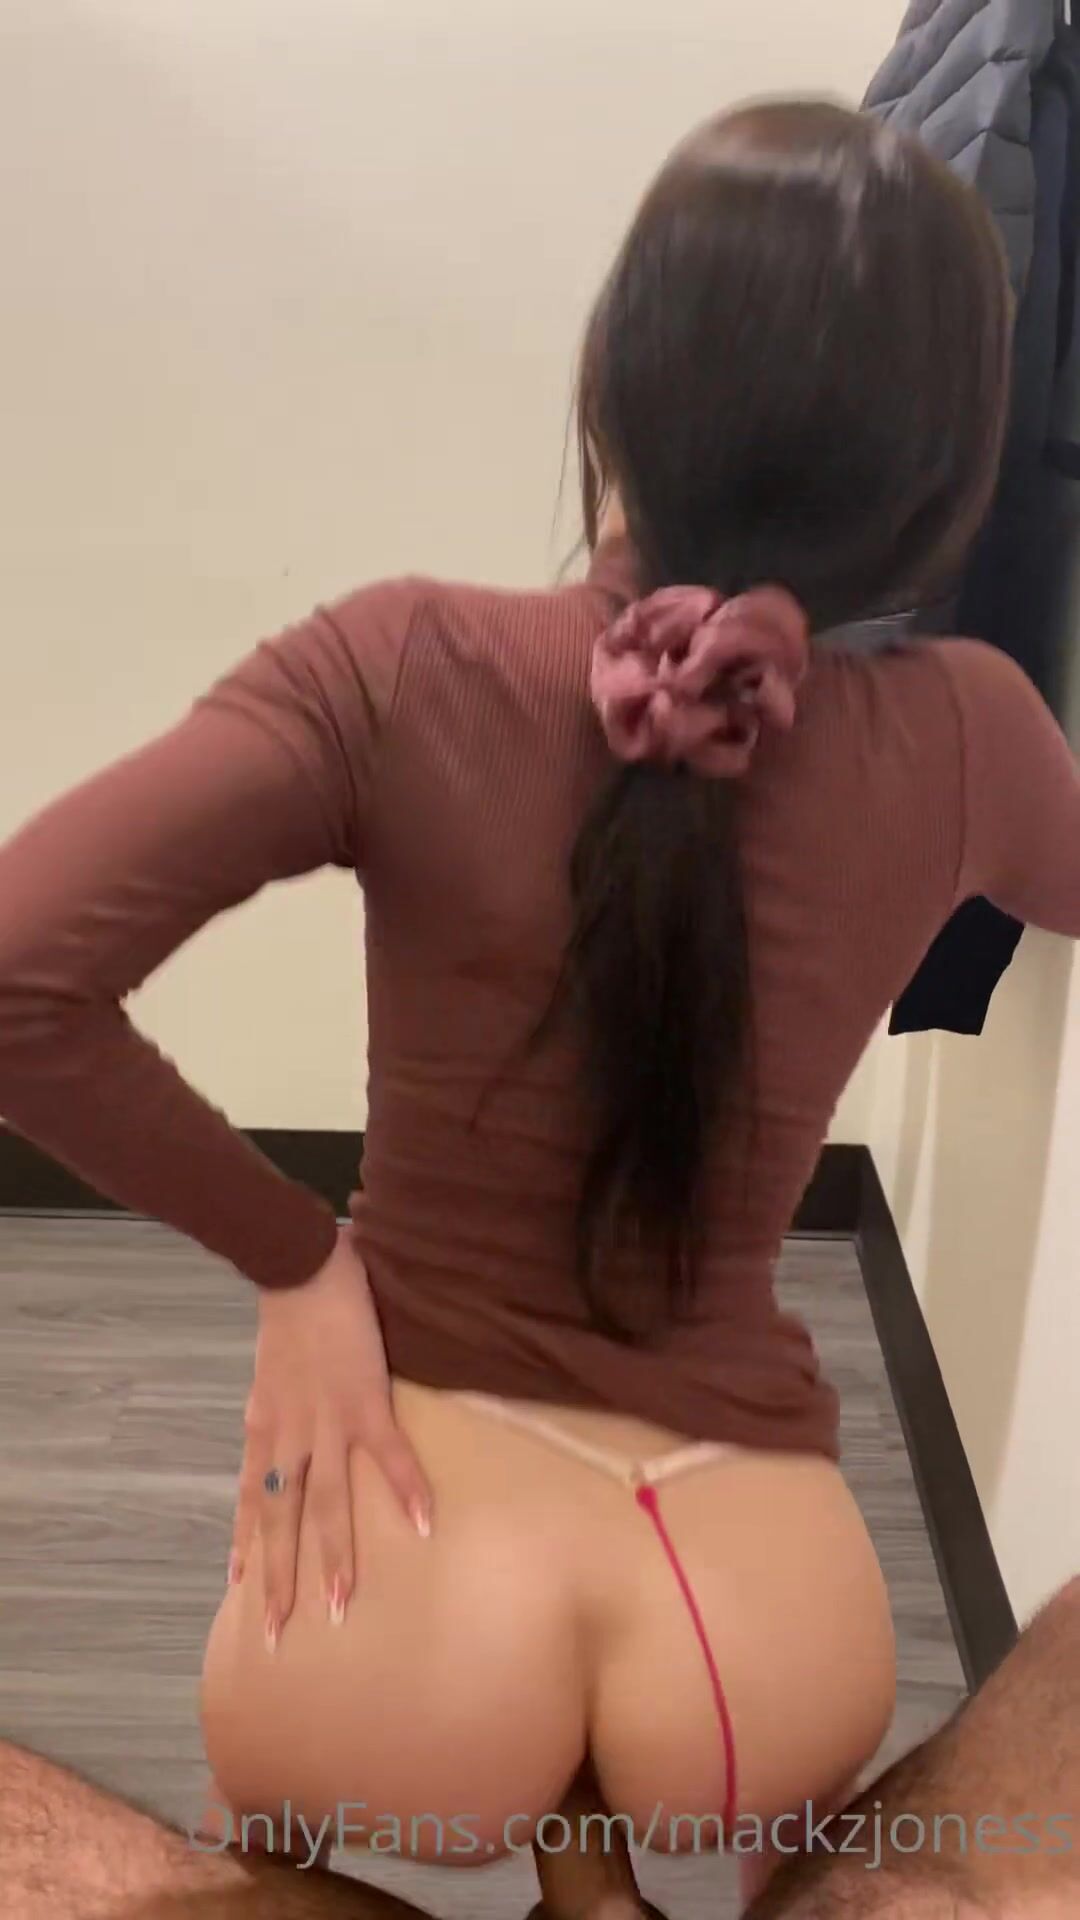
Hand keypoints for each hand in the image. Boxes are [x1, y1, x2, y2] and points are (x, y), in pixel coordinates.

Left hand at [227, 1227, 431, 1645]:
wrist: (298, 1266)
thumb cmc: (287, 1316)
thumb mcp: (266, 1376)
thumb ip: (271, 1413)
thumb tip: (272, 1438)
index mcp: (264, 1429)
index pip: (252, 1501)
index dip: (247, 1546)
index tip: (241, 1591)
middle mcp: (289, 1436)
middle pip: (283, 1519)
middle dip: (282, 1577)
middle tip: (283, 1631)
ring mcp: (327, 1422)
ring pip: (326, 1503)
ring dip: (335, 1555)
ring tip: (344, 1602)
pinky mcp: (365, 1400)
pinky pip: (389, 1455)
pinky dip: (407, 1488)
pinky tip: (425, 1524)